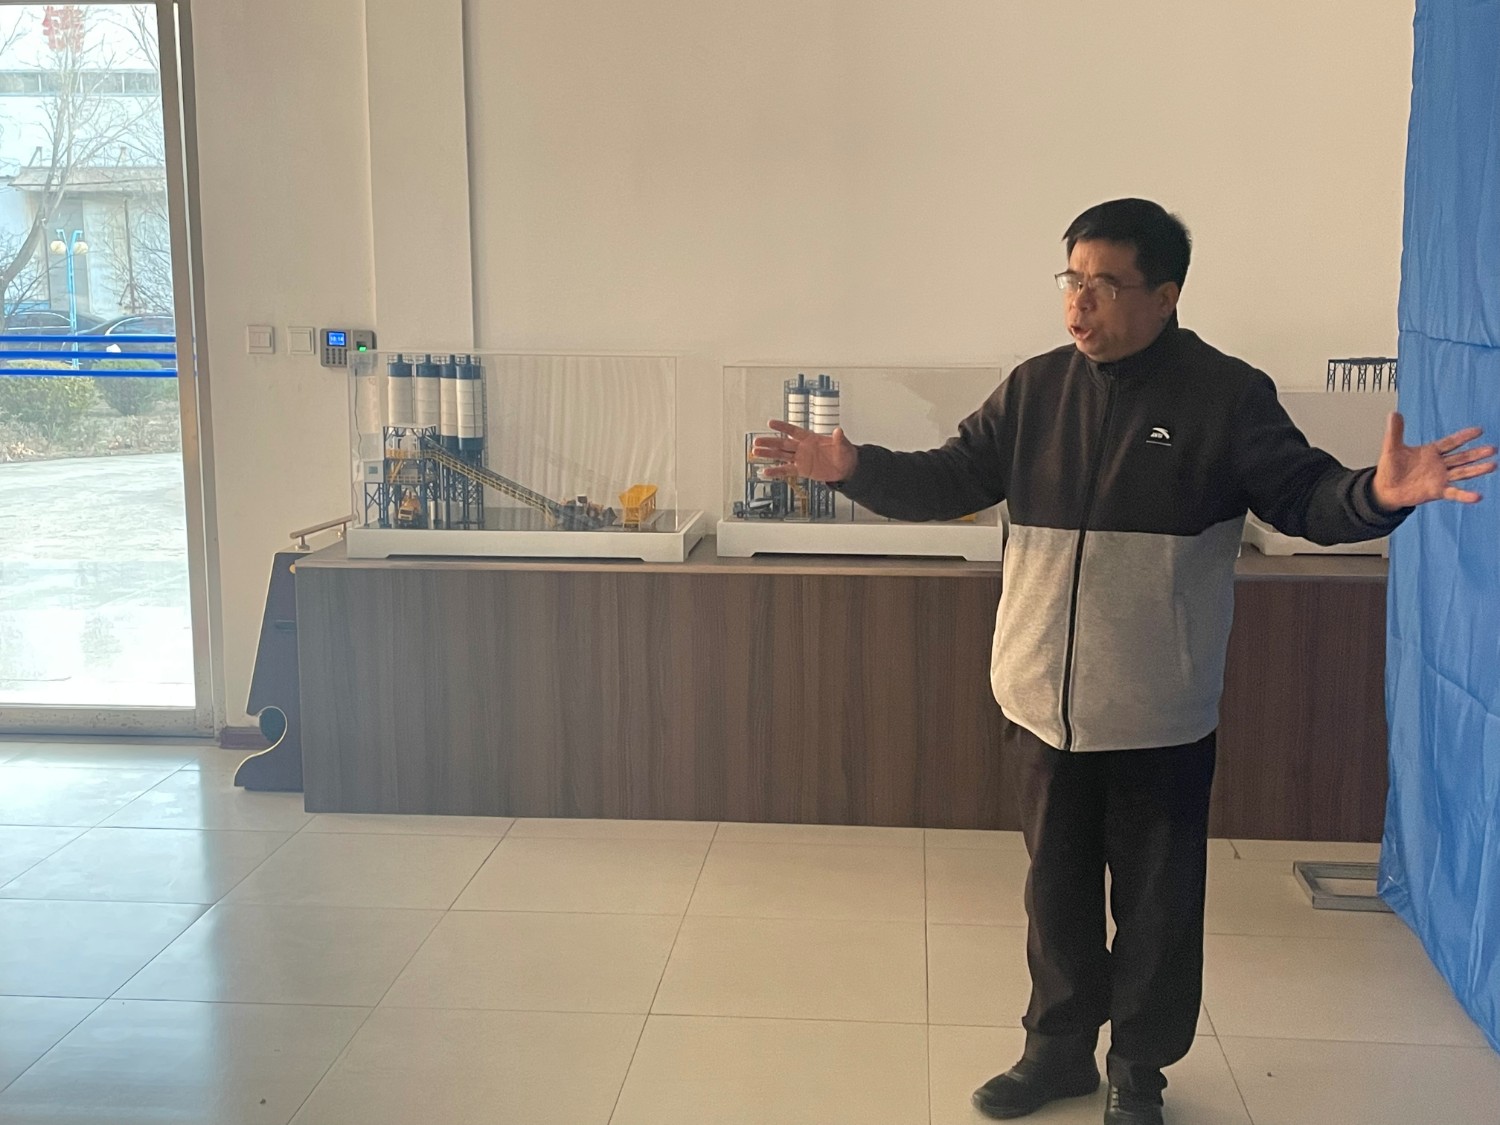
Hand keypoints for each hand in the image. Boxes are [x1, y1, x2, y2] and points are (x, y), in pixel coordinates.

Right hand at [752, 420, 858, 481]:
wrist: (846, 467)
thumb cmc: (844, 453)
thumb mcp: (844, 445)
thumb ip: (839, 439)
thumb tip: (839, 431)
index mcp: (810, 438)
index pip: (793, 431)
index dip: (782, 427)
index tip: (770, 423)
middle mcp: (803, 447)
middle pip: (782, 444)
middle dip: (769, 442)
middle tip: (756, 441)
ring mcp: (801, 459)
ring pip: (781, 456)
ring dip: (768, 454)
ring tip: (755, 452)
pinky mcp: (802, 470)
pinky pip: (787, 470)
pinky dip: (776, 471)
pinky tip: (766, 471)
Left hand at [1372, 412, 1495, 508]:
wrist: (1385, 489)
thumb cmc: (1390, 469)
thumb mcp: (1391, 448)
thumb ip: (1395, 432)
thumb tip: (1393, 413)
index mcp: (1431, 452)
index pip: (1451, 442)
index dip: (1464, 437)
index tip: (1479, 430)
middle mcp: (1439, 465)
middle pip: (1462, 457)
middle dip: (1477, 453)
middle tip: (1493, 449)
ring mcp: (1440, 478)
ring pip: (1462, 472)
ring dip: (1477, 470)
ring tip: (1493, 465)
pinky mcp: (1437, 491)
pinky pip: (1453, 493)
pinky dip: (1465, 495)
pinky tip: (1477, 496)